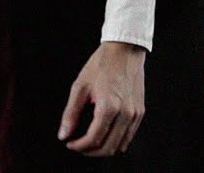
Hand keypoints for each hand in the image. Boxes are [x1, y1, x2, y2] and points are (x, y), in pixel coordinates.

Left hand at [58, 41, 146, 156]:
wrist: (124, 52)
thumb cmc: (101, 65)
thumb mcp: (79, 87)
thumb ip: (71, 113)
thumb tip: (63, 134)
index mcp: (109, 107)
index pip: (94, 139)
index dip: (79, 146)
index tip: (69, 143)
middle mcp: (125, 114)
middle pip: (108, 147)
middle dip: (90, 151)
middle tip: (77, 146)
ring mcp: (135, 114)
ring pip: (120, 145)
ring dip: (103, 149)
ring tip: (88, 142)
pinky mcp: (140, 112)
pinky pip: (129, 136)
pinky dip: (116, 141)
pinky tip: (103, 135)